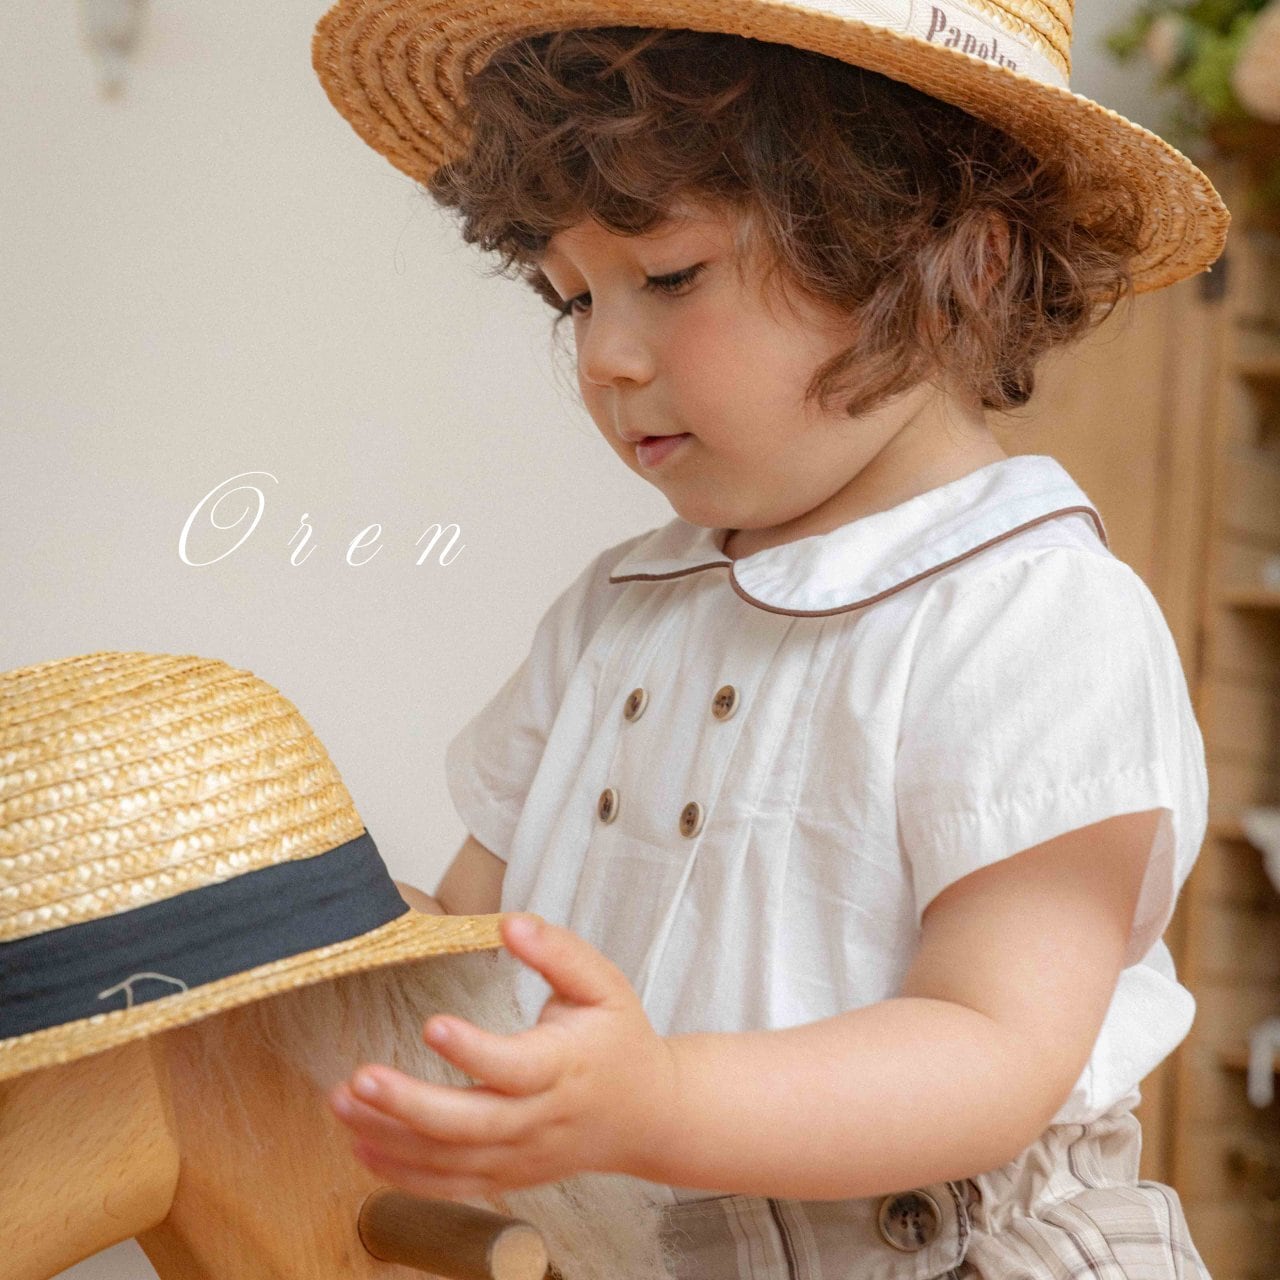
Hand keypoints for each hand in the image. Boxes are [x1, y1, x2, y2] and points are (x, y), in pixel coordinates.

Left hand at [327, 913, 678, 1199]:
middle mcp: (542, 1119)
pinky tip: (362, 1149)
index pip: (516, 1066)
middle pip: (472, 1124)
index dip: (474, 1051)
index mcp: (567, 1066)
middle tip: (358, 1079)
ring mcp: (523, 1156)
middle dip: (410, 1106)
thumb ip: (558, 951)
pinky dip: (405, 1175)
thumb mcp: (602, 983)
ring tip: (341, 1104)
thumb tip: (511, 922)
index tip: (432, 1024)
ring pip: (452, 1159)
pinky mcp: (508, 1176)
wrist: (648, 1115)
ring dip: (392, 1138)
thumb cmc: (619, 1038)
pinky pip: (451, 1186)